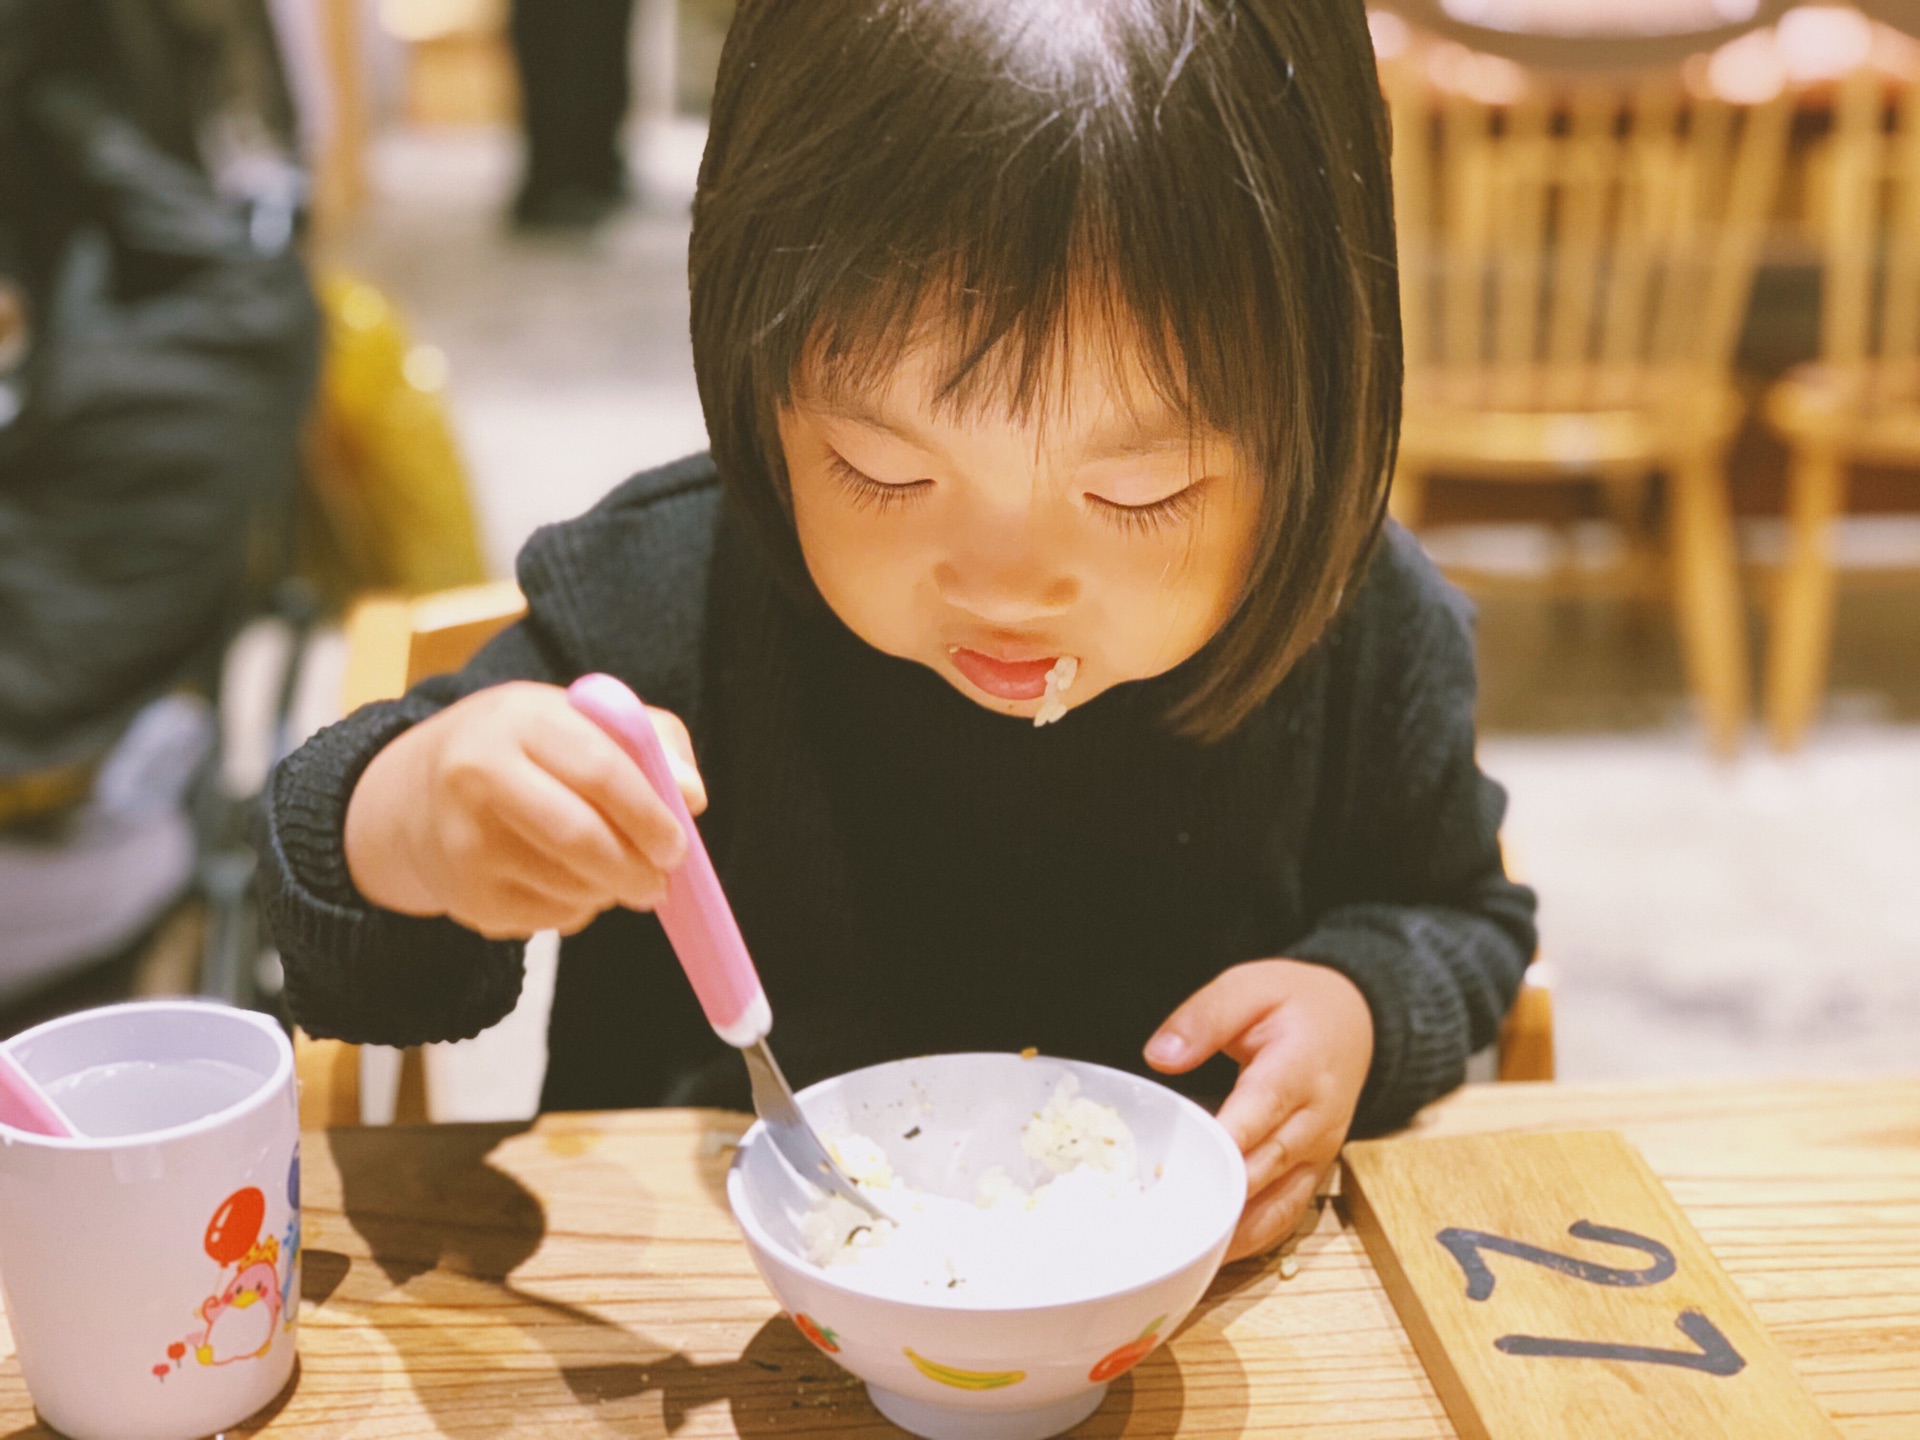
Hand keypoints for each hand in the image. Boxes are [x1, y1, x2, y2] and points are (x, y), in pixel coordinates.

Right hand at [344, 681, 706, 938]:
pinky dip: (578, 909)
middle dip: (636, 870)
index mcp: (520, 721)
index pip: (599, 770)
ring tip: (612, 871)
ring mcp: (465, 841)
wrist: (417, 795)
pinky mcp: (466, 896)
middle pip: (580, 839)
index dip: (649, 814)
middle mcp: (478, 776)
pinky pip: (550, 919)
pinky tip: (566, 882)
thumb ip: (651, 742)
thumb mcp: (581, 720)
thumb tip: (692, 797)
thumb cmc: (528, 750)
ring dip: (609, 890)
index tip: (678, 845)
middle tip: (662, 883)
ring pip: (571, 887)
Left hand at [1145, 960, 1372, 1261]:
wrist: (1355, 1020)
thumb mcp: (1249, 987)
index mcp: (1297, 1072)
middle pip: (1262, 1172)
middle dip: (1214, 1200)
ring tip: (1176, 1255)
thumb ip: (1205, 1017)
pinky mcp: (1312, 1175)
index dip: (1220, 1148)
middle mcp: (1313, 1123)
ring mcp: (1317, 1155)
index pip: (1256, 1116)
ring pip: (1275, 1209)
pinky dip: (1249, 1241)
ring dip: (1230, 1235)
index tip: (1179, 1172)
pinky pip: (1283, 1218)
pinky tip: (1208, 1256)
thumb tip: (1160, 1057)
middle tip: (1157, 1226)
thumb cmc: (1296, 1004)